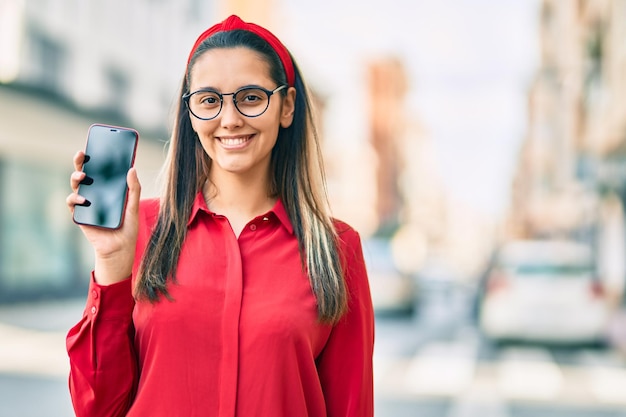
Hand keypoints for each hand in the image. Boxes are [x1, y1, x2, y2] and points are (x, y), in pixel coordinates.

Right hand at [66, 151, 140, 284]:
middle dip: (81, 162)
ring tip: (84, 176)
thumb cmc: (128, 227)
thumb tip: (132, 169)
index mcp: (108, 189)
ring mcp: (86, 203)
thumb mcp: (134, 206)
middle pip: (85, 173)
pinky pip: (72, 204)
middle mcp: (95, 193)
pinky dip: (75, 199)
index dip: (96, 157)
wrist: (119, 249)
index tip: (96, 145)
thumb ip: (134, 188)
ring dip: (77, 177)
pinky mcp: (80, 215)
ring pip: (76, 185)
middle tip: (82, 154)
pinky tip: (83, 199)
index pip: (101, 170)